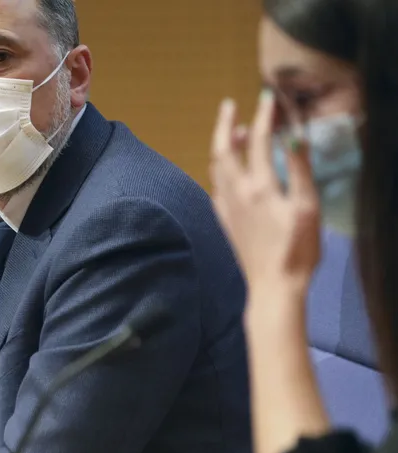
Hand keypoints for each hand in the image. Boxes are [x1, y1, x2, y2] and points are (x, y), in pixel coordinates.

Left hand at [210, 90, 320, 298]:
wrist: (273, 286)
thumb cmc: (296, 249)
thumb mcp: (306, 207)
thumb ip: (299, 170)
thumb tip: (292, 136)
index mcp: (259, 186)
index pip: (258, 140)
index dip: (263, 115)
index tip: (267, 96)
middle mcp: (236, 192)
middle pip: (223, 149)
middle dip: (224, 123)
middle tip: (229, 104)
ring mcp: (226, 207)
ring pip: (216, 168)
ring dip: (222, 146)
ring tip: (233, 132)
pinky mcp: (225, 221)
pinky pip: (216, 188)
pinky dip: (219, 171)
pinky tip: (227, 173)